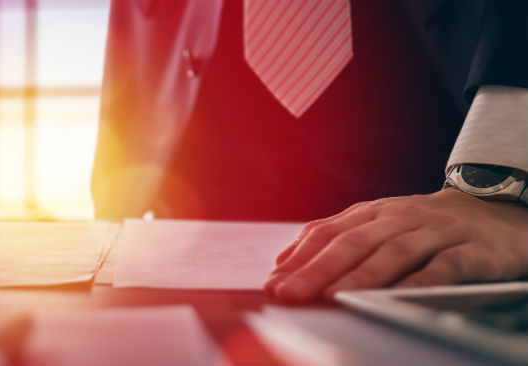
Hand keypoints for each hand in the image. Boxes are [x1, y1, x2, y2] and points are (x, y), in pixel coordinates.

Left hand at [265, 188, 527, 302]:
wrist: (496, 213)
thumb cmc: (424, 226)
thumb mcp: (378, 224)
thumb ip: (335, 239)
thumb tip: (284, 262)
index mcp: (372, 213)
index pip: (327, 233)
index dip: (298, 257)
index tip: (274, 282)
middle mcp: (399, 218)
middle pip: (352, 242)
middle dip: (317, 269)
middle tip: (291, 293)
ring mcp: (436, 232)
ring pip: (393, 252)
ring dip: (360, 275)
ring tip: (333, 295)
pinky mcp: (471, 250)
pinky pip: (443, 266)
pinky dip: (419, 282)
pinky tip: (397, 297)